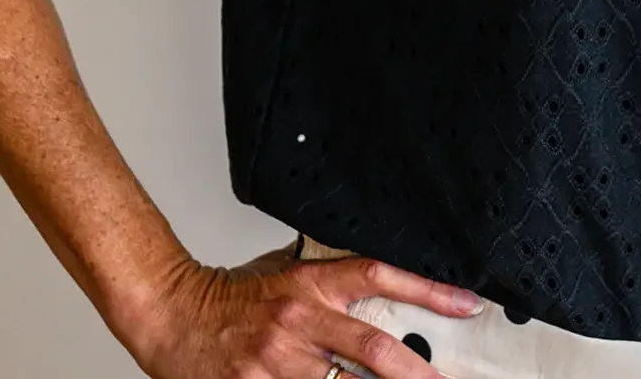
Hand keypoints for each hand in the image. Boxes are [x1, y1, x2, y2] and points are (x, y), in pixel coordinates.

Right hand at [121, 246, 485, 378]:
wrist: (172, 313)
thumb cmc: (231, 296)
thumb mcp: (285, 272)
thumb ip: (328, 283)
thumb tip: (377, 290)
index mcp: (310, 283)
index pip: (380, 277)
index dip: (429, 290)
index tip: (468, 304)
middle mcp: (300, 320)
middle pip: (373, 350)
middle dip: (418, 374)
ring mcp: (278, 362)